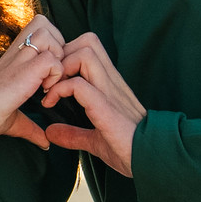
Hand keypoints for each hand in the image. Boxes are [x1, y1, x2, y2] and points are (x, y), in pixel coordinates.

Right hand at [0, 16, 67, 143]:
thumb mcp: (16, 117)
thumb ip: (32, 125)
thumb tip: (45, 143)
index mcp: (14, 55)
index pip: (40, 26)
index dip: (50, 45)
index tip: (46, 74)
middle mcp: (16, 51)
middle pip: (44, 24)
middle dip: (56, 46)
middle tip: (51, 74)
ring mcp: (20, 57)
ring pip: (50, 37)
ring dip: (57, 59)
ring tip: (48, 82)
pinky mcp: (25, 68)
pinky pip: (53, 59)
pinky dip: (55, 75)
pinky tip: (44, 91)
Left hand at [40, 32, 146, 175]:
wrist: (152, 161)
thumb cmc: (128, 150)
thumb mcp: (95, 139)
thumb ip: (73, 134)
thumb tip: (51, 132)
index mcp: (110, 85)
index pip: (89, 47)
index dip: (65, 55)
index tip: (51, 78)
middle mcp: (111, 82)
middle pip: (87, 41)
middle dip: (62, 55)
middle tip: (48, 79)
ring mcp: (110, 92)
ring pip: (85, 54)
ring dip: (61, 68)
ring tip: (50, 89)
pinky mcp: (106, 108)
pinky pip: (80, 85)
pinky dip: (60, 89)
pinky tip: (51, 103)